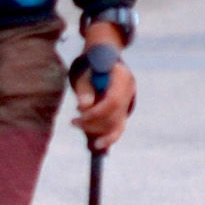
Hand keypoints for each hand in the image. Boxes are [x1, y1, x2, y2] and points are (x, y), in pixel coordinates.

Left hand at [72, 22, 137, 149]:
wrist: (103, 59)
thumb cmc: (91, 66)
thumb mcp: (85, 73)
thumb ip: (85, 89)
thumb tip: (84, 106)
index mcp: (122, 77)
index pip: (113, 101)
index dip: (97, 112)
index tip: (80, 114)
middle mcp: (129, 90)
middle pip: (115, 115)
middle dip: (94, 122)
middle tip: (74, 122)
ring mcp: (128, 101)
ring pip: (117, 124)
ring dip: (98, 130)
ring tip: (78, 126)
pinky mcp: (124, 111)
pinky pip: (119, 128)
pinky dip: (109, 137)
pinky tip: (98, 145)